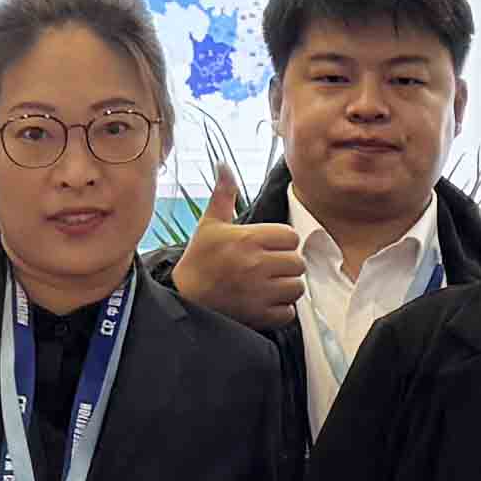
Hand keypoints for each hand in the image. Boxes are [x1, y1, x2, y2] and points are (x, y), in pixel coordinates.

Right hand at [174, 137, 303, 329]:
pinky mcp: (259, 315)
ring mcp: (259, 292)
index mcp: (248, 239)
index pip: (290, 237)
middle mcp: (256, 265)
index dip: (282, 242)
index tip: (269, 248)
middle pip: (297, 262)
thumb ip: (223, 195)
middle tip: (269, 268)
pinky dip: (281, 309)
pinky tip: (264, 302)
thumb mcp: (209, 225)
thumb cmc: (198, 261)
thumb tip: (224, 166)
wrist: (183, 300)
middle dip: (286, 265)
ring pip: (296, 287)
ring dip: (286, 287)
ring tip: (268, 285)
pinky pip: (288, 312)